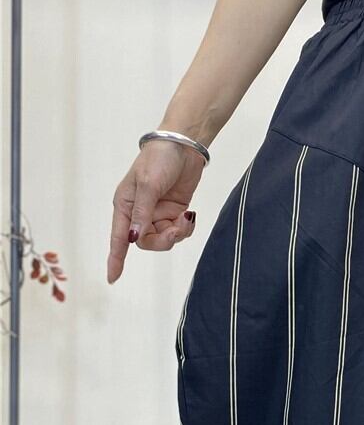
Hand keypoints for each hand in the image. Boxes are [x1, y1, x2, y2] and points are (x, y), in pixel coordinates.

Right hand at [107, 140, 204, 283]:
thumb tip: (134, 238)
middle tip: (176, 229)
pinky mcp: (174, 213)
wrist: (184, 146)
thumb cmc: (159, 159)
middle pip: (145, 242)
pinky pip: (177, 232)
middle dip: (163, 240)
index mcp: (124, 205)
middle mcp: (138, 213)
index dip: (116, 259)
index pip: (119, 238)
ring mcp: (157, 214)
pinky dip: (185, 229)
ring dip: (176, 234)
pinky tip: (190, 216)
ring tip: (186, 219)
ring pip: (163, 239)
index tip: (112, 278)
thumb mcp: (148, 185)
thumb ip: (142, 213)